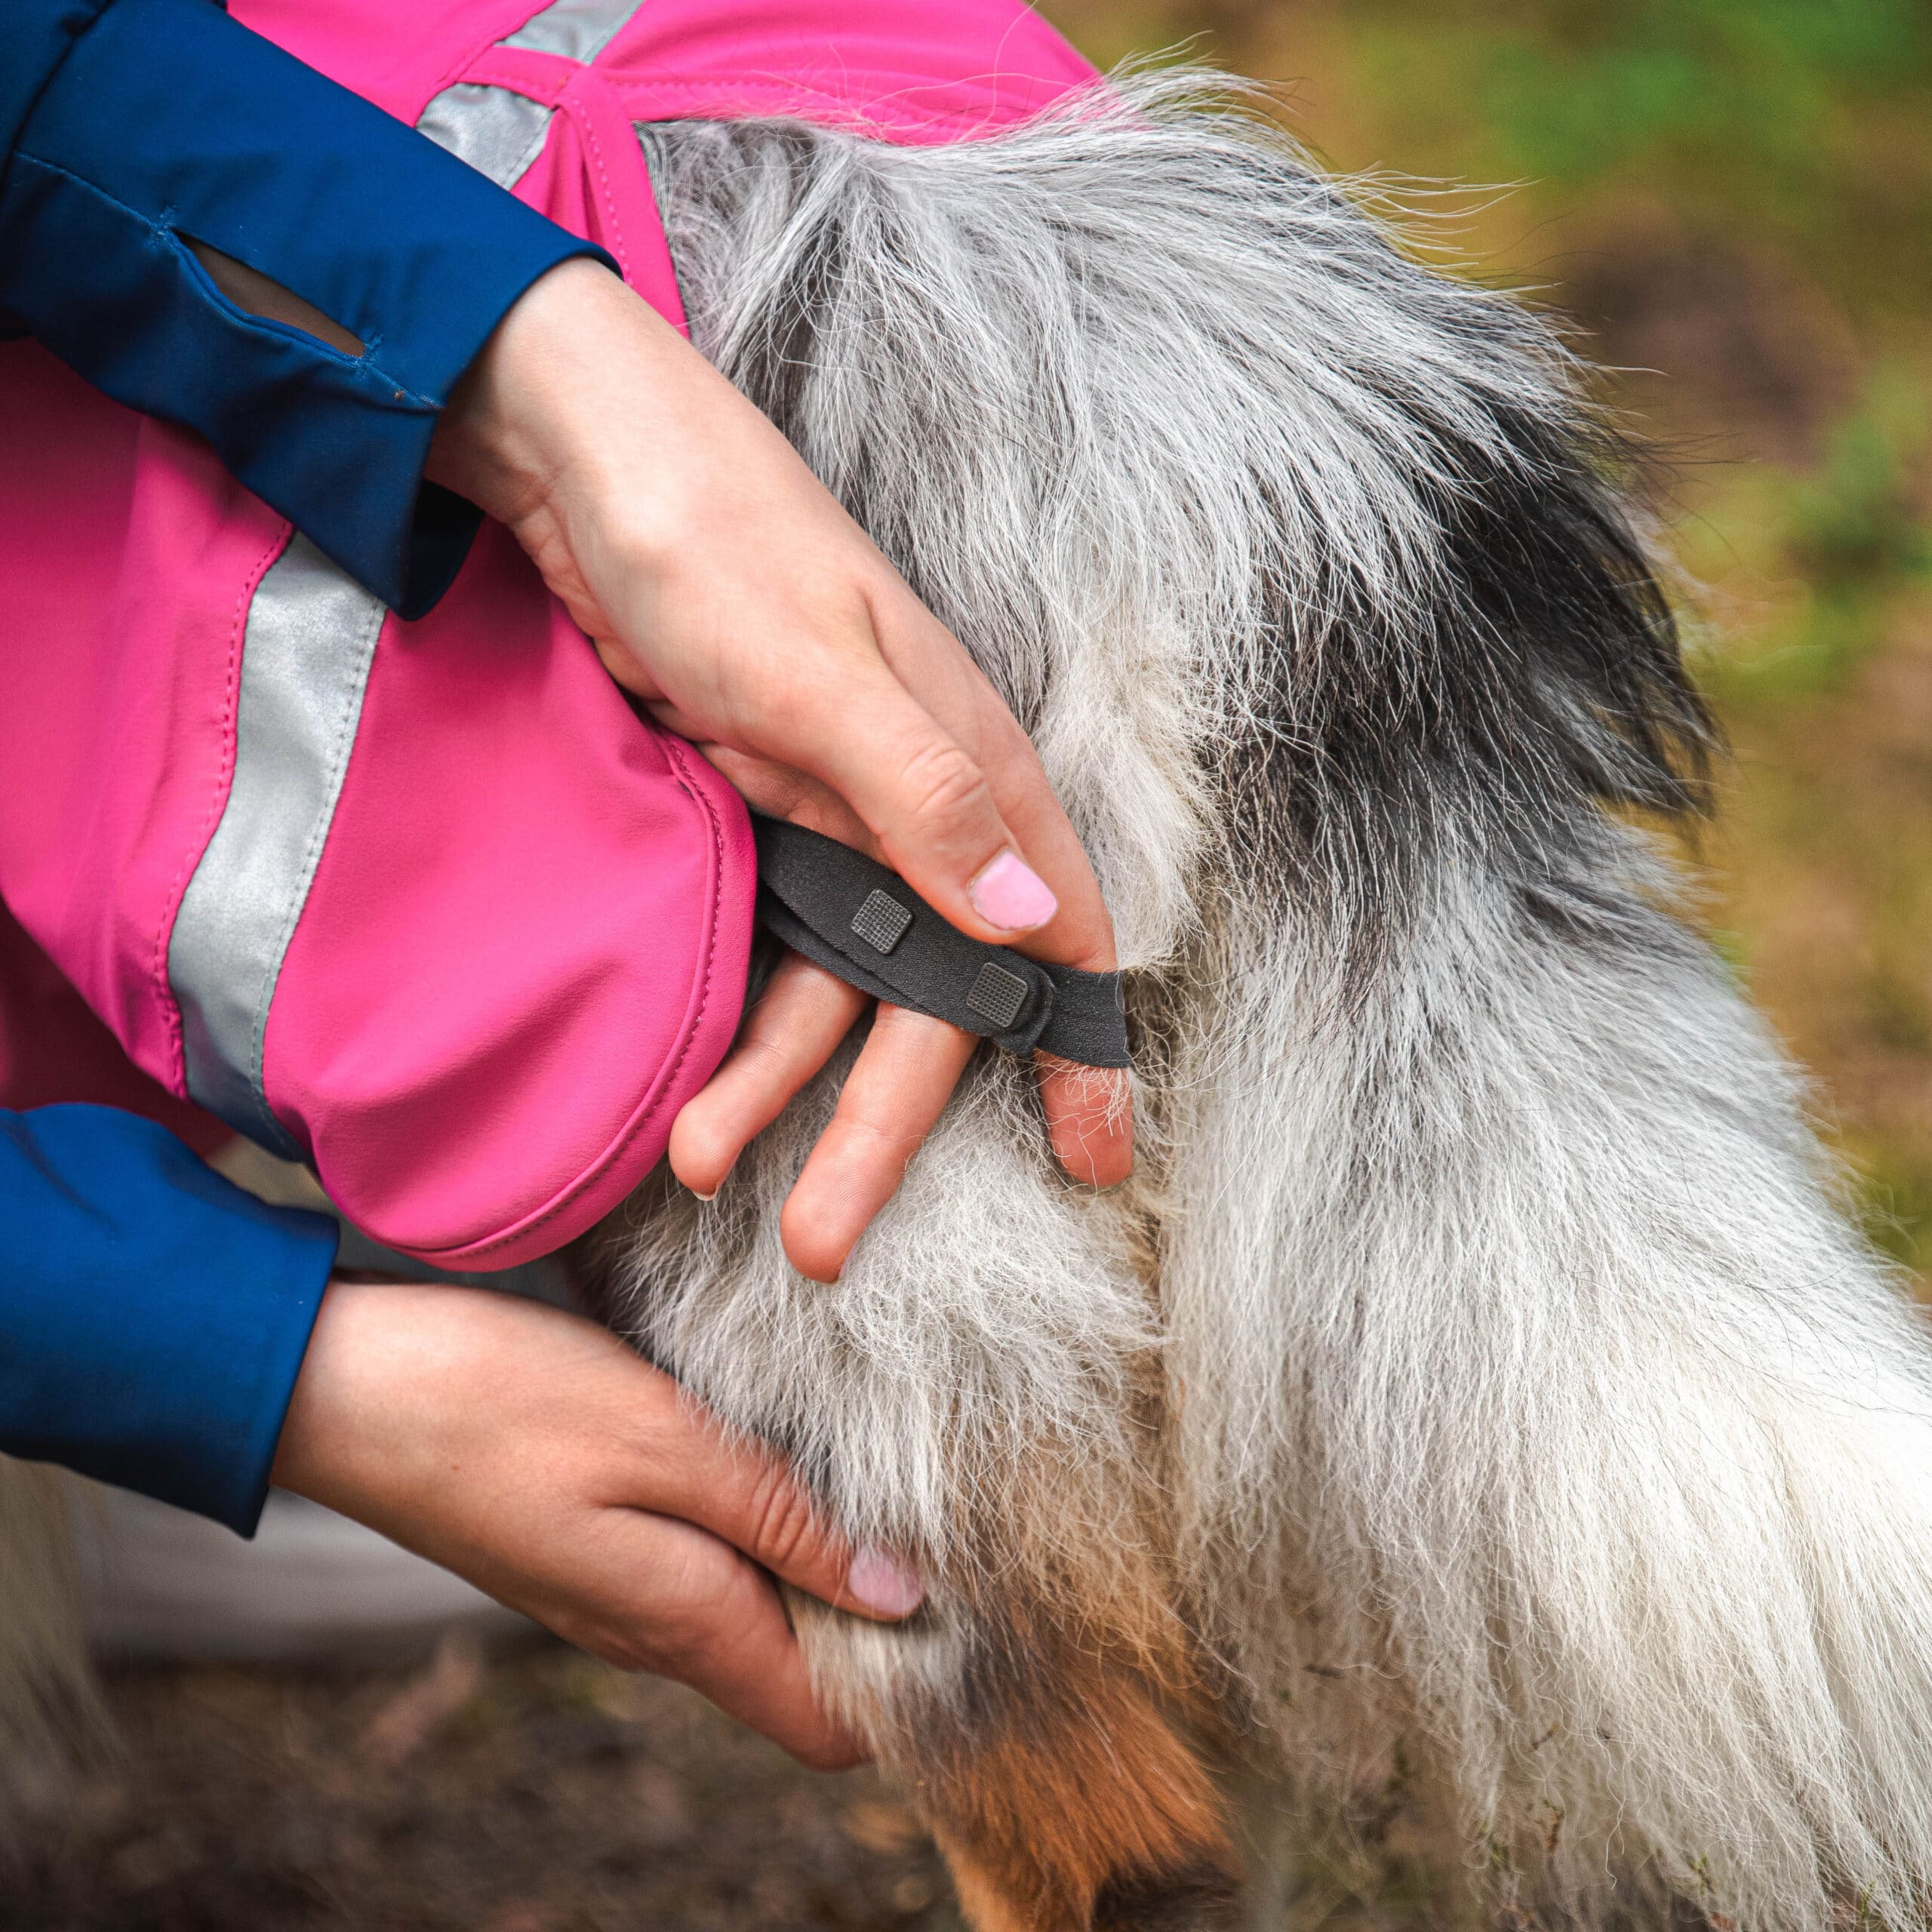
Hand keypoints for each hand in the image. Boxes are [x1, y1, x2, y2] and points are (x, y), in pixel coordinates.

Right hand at [271, 1280, 923, 1768]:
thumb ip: (780, 1519)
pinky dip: (754, 1527)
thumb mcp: (661, 1439)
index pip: (829, 1726)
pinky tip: (771, 1448)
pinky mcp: (587, 1548)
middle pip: (801, 1671)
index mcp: (685, 1619)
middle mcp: (654, 1631)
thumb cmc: (500, 1402)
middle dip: (877, 1614)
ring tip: (867, 1464)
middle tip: (936, 1502)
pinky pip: (701, 1568)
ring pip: (754, 1614)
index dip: (909, 1685)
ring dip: (814, 1560)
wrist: (345, 1387)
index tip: (971, 1596)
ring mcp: (614, 1593)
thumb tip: (900, 1593)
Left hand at [428, 260, 1132, 1281]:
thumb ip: (930, 801)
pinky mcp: (751, 822)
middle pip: (928, 995)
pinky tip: (690, 1091)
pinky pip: (759, 955)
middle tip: (825, 1243)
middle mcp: (915, 810)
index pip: (1058, 931)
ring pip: (830, 990)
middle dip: (886, 1122)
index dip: (1079, 1049)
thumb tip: (1043, 927)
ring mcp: (828, 821)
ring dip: (779, 1090)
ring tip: (709, 1172)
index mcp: (968, 768)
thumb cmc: (716, 543)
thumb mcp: (821, 674)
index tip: (1096, 1160)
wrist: (581, 463)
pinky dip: (732, 1027)